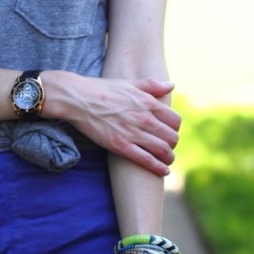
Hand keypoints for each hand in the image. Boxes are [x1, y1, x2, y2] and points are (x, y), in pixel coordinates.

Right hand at [48, 74, 180, 174]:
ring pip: (163, 150)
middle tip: (167, 147)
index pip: (175, 120)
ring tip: (167, 160)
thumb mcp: (129, 83)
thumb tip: (172, 85)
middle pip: (172, 137)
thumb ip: (152, 85)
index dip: (175, 128)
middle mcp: (144, 118)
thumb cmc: (102, 89)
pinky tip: (163, 171)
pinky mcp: (121, 145)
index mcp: (147, 102)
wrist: (77, 98)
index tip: (169, 132)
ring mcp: (133, 133)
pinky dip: (159, 167)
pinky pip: (147, 160)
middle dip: (173, 144)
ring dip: (169, 158)